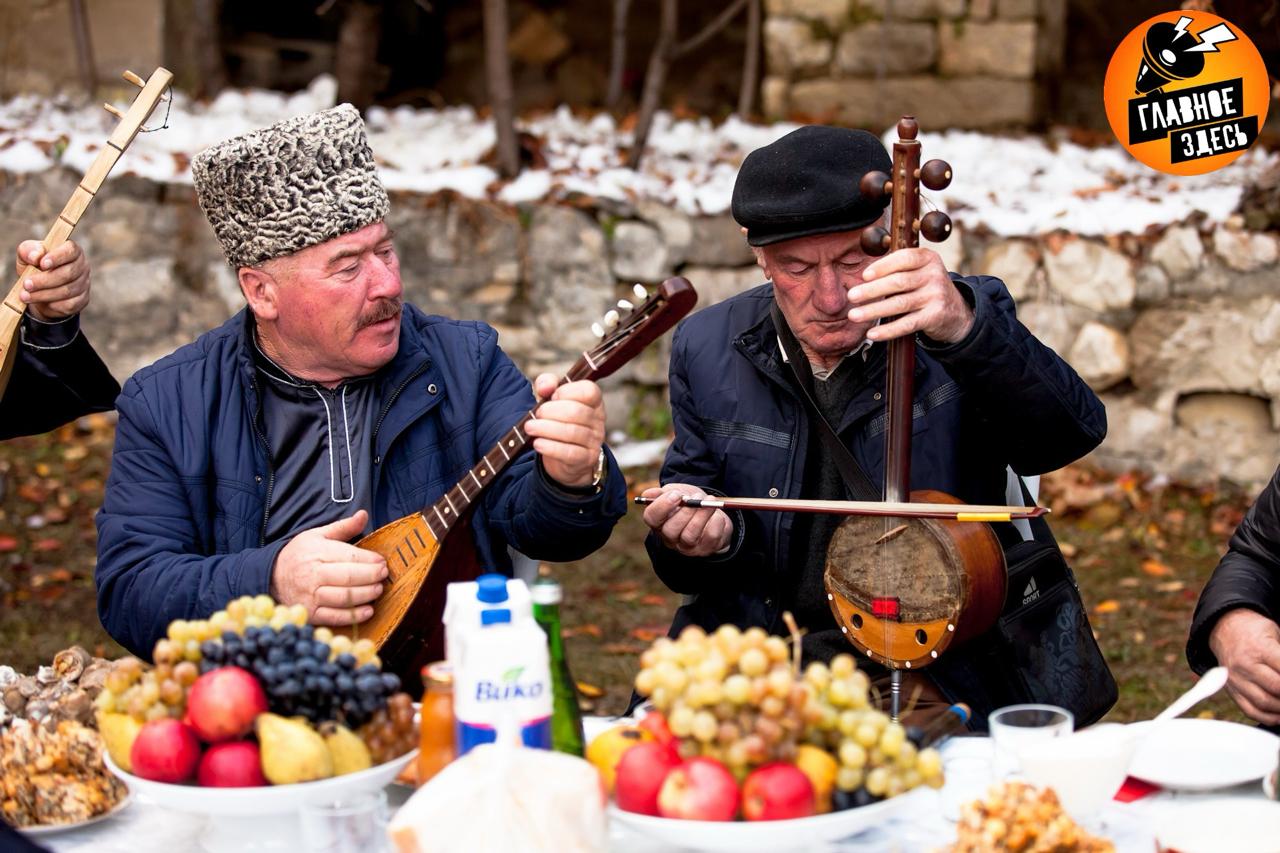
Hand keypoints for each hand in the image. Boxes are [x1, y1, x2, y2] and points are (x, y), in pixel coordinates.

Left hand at [15, 240, 90, 321]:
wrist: (39, 289)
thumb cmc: (34, 267)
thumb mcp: (26, 256)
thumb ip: (29, 251)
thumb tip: (35, 257)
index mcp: (71, 250)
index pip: (70, 250)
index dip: (57, 257)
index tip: (42, 264)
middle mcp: (82, 266)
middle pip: (68, 273)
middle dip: (45, 280)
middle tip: (26, 285)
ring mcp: (84, 284)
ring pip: (67, 291)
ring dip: (44, 294)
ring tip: (25, 296)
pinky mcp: (82, 300)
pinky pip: (69, 304)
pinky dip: (53, 304)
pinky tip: (41, 302)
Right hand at [269, 510, 387, 625]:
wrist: (271, 577)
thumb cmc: (299, 554)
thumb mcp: (317, 535)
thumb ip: (343, 527)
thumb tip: (364, 514)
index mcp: (316, 553)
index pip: (349, 557)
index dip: (370, 560)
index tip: (382, 561)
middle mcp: (313, 575)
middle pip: (349, 577)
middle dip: (371, 576)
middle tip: (383, 575)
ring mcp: (310, 596)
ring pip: (344, 598)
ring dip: (366, 595)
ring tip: (378, 590)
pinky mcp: (310, 613)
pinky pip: (335, 617)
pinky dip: (354, 615)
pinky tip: (368, 611)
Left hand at [524, 374, 605, 487]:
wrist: (564, 457)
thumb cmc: (558, 421)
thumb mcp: (551, 399)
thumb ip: (547, 384)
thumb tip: (545, 386)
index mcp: (593, 401)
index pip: (589, 391)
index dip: (567, 391)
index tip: (551, 396)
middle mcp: (598, 420)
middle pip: (576, 412)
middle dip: (550, 411)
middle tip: (536, 414)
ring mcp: (595, 440)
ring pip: (571, 432)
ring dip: (545, 429)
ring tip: (530, 427)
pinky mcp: (586, 458)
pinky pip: (569, 453)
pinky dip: (550, 447)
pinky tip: (537, 443)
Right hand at [641, 483, 731, 557]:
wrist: (710, 510)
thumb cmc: (689, 502)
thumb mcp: (675, 492)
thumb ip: (662, 493)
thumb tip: (649, 493)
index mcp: (659, 522)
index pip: (651, 518)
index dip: (662, 506)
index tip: (676, 495)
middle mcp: (671, 538)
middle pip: (670, 530)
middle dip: (684, 512)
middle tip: (695, 498)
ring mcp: (688, 546)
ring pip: (690, 535)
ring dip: (701, 515)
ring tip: (709, 501)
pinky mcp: (706, 548)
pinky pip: (710, 536)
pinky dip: (716, 522)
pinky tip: (717, 514)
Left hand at [845, 247, 972, 343]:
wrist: (956, 312)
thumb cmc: (925, 287)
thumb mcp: (919, 271)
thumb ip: (897, 268)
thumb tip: (863, 277)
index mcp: (928, 258)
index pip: (904, 258)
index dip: (883, 266)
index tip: (864, 275)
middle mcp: (934, 275)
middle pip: (899, 282)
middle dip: (872, 290)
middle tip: (852, 296)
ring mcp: (936, 296)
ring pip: (900, 303)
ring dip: (874, 310)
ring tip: (854, 315)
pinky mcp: (935, 316)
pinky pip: (907, 324)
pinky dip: (888, 330)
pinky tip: (872, 333)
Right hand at [1208, 608, 1279, 723]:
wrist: (1224, 629)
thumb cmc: (1255, 631)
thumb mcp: (1275, 633)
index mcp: (1259, 648)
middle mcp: (1245, 665)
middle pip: (1276, 688)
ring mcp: (1236, 679)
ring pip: (1264, 702)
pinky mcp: (1231, 689)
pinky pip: (1249, 710)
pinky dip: (1267, 717)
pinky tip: (1278, 715)